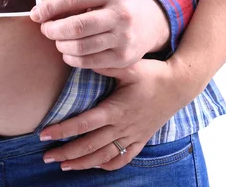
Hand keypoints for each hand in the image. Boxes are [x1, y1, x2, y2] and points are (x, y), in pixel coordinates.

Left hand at [30, 0, 169, 68]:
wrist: (151, 23)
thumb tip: (41, 13)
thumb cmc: (117, 6)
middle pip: (77, 27)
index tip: (36, 14)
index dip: (51, 7)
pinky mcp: (123, 58)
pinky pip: (88, 62)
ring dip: (61, 45)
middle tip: (46, 30)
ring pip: (80, 47)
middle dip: (54, 30)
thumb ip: (76, 1)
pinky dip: (72, 59)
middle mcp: (122, 15)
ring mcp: (124, 38)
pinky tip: (68, 53)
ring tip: (58, 41)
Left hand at [38, 60, 194, 170]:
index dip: (62, 130)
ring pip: (104, 156)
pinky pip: (123, 158)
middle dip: (67, 153)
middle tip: (46, 156)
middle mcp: (123, 127)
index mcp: (116, 110)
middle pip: (90, 145)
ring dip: (83, 163)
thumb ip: (106, 64)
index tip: (44, 134)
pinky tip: (95, 166)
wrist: (180, 85)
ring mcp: (133, 136)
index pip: (84, 124)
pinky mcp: (141, 139)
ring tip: (64, 166)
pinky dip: (107, 165)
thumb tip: (82, 58)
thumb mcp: (130, 66)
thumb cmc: (154, 74)